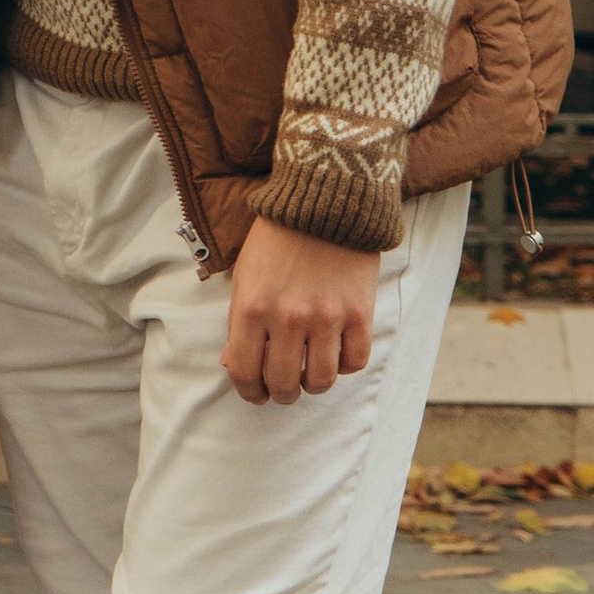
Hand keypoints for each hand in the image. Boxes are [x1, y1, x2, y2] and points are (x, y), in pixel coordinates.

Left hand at [221, 216, 377, 404]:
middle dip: (281, 394)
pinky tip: (336, 353)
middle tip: (284, 389)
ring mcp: (326, 317)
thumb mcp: (244, 276)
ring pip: (321, 380)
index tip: (256, 393)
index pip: (244, 372)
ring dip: (313, 384)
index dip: (248, 392)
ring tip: (310, 374)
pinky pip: (354, 361)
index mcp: (251, 308)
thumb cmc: (277, 238)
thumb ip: (238, 323)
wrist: (325, 199)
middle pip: (283, 383)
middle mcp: (287, 318)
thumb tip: (233, 364)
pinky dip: (344, 365)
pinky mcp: (360, 313)